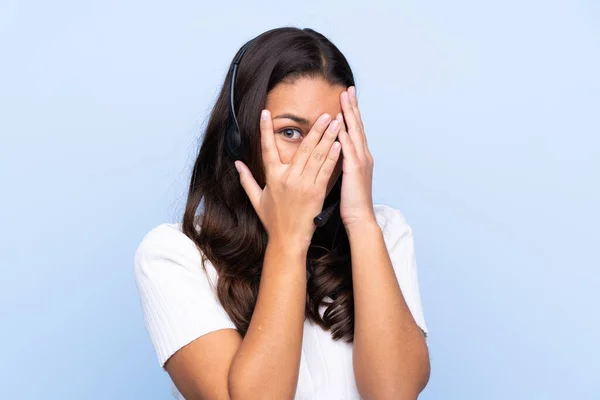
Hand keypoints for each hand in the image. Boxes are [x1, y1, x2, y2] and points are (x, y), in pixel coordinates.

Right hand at [234, 109, 341, 249]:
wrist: (288, 239)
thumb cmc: (273, 220)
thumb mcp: (256, 199)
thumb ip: (246, 179)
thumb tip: (236, 164)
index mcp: (272, 177)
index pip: (267, 148)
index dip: (265, 130)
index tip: (265, 113)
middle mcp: (288, 178)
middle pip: (302, 148)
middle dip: (314, 129)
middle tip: (324, 114)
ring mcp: (303, 184)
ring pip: (317, 156)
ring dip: (327, 137)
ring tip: (335, 123)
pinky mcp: (316, 192)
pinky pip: (325, 170)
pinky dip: (332, 156)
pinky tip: (338, 143)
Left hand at [336, 87, 375, 228]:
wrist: (359, 218)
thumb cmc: (351, 202)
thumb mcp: (346, 178)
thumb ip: (342, 164)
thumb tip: (334, 154)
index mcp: (360, 158)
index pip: (355, 131)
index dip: (351, 114)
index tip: (346, 99)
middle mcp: (363, 156)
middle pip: (357, 126)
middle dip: (352, 107)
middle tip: (348, 90)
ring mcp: (361, 161)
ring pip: (355, 132)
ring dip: (350, 114)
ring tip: (345, 98)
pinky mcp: (355, 169)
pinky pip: (349, 147)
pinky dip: (345, 133)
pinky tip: (339, 122)